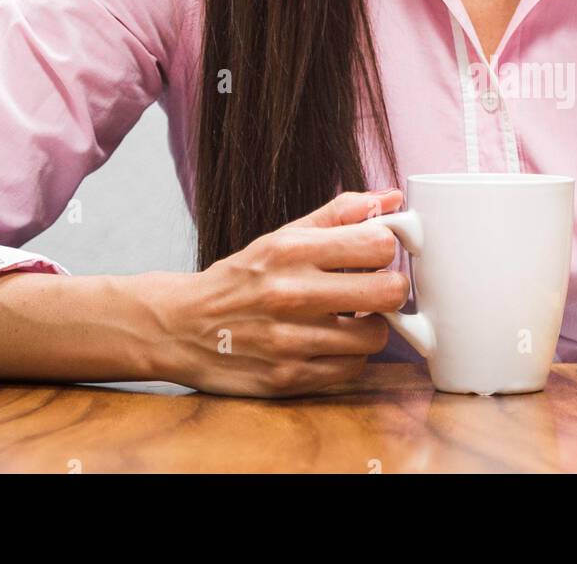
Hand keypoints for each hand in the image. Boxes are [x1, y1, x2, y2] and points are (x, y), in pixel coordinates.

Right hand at [165, 189, 409, 397]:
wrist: (183, 326)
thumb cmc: (241, 277)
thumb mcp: (281, 236)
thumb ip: (339, 214)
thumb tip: (393, 197)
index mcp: (289, 250)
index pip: (377, 243)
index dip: (386, 248)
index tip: (376, 254)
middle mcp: (290, 293)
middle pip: (388, 291)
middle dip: (391, 287)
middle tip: (376, 287)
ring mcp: (290, 340)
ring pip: (375, 335)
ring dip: (370, 326)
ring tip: (349, 317)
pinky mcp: (289, 378)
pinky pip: (352, 368)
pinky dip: (348, 356)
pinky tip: (329, 342)